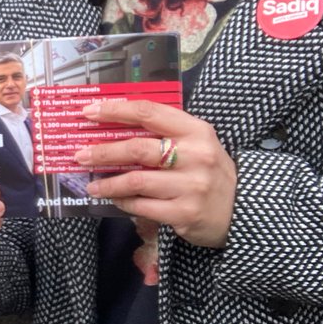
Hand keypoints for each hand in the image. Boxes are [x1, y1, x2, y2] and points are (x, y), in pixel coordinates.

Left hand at [75, 100, 235, 247]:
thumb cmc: (210, 171)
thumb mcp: (196, 144)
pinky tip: (115, 200)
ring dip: (107, 183)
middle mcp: (195, 156)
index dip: (115, 110)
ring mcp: (191, 186)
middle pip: (137, 149)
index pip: (149, 112)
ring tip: (92, 186)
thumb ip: (163, 134)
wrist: (242, 210)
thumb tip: (112, 128)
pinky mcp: (184, 213)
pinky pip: (141, 206)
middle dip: (103, 152)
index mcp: (196, 131)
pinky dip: (123, 202)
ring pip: (135, 181)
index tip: (88, 112)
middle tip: (80, 156)